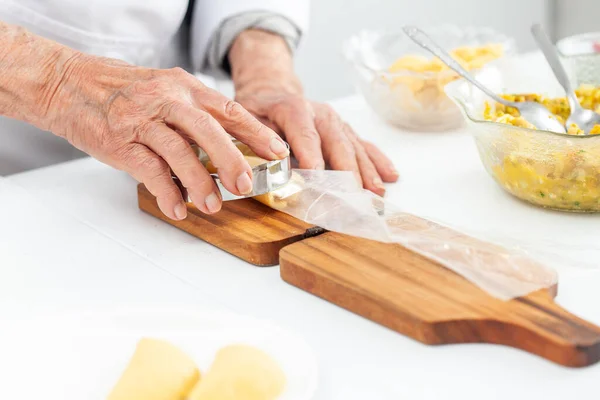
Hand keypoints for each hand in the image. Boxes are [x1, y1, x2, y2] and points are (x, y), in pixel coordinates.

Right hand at [38, 52, 288, 220]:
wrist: (72, 85)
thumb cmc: (126, 93)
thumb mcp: (168, 90)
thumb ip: (197, 115)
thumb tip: (232, 148)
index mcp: (185, 87)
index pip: (228, 110)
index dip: (256, 132)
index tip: (277, 152)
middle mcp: (167, 99)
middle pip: (207, 129)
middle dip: (231, 159)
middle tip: (245, 186)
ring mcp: (142, 120)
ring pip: (178, 151)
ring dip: (199, 182)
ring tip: (212, 205)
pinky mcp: (120, 142)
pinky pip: (148, 170)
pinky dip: (166, 191)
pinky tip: (178, 207)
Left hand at [229, 30, 398, 195]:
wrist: (272, 92)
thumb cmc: (259, 111)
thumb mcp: (247, 120)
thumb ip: (258, 140)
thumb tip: (273, 166)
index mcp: (294, 109)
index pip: (306, 135)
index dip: (313, 156)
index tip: (319, 177)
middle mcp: (320, 114)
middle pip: (338, 143)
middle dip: (348, 171)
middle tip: (354, 195)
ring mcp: (336, 122)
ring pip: (355, 146)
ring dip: (367, 170)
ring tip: (376, 192)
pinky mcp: (344, 130)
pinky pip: (364, 145)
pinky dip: (378, 161)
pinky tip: (390, 175)